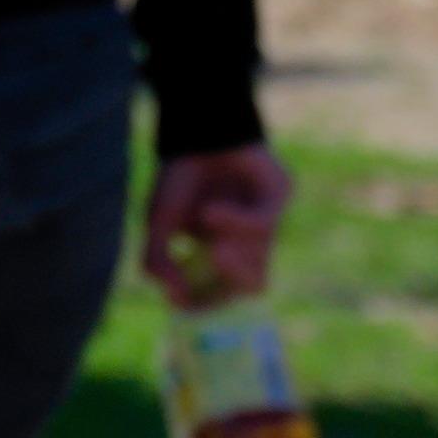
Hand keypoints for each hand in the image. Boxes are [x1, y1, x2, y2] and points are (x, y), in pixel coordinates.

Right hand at [144, 144, 293, 307]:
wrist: (194, 132)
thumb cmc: (179, 177)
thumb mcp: (159, 223)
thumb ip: (158, 260)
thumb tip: (173, 296)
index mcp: (222, 251)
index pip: (224, 293)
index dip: (205, 305)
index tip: (182, 305)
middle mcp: (249, 242)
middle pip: (250, 286)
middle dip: (226, 282)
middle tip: (205, 264)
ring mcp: (267, 222)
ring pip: (259, 259)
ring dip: (229, 249)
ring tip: (205, 219)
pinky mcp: (279, 197)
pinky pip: (263, 227)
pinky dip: (235, 223)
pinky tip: (211, 211)